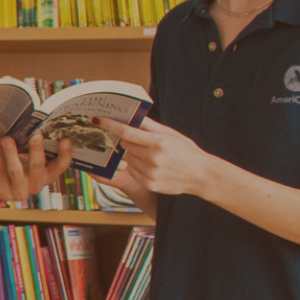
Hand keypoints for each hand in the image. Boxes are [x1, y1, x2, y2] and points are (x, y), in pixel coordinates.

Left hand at [0, 131, 72, 203]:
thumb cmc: (18, 164)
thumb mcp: (28, 157)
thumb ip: (31, 146)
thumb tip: (28, 125)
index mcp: (48, 175)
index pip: (61, 166)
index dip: (65, 154)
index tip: (66, 140)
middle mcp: (37, 185)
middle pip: (38, 166)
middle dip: (36, 150)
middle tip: (36, 136)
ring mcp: (20, 191)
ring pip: (16, 171)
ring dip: (11, 153)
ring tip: (7, 139)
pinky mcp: (3, 192)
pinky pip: (0, 171)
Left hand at [99, 117, 215, 196]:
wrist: (201, 175)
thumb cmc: (186, 151)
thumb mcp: (171, 134)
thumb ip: (150, 125)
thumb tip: (132, 116)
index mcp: (158, 142)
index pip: (127, 132)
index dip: (111, 125)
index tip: (99, 120)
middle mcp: (152, 158)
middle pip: (125, 145)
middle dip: (129, 142)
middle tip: (141, 141)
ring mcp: (150, 172)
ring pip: (128, 158)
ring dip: (134, 155)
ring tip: (152, 156)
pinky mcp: (148, 183)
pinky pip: (133, 171)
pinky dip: (137, 167)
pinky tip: (152, 166)